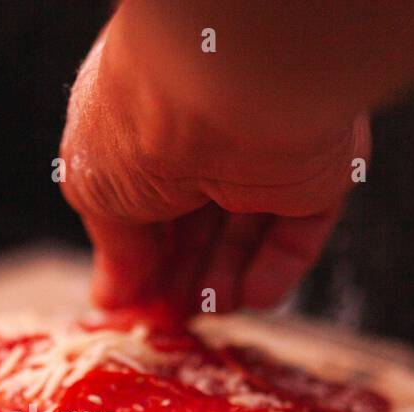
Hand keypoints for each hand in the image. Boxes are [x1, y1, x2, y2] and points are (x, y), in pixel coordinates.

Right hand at [59, 17, 367, 318]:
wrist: (228, 92)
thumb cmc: (141, 126)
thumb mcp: (97, 193)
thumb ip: (114, 250)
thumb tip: (111, 299)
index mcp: (147, 115)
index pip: (147, 194)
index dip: (141, 252)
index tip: (136, 303)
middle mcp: (208, 127)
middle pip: (199, 219)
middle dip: (183, 273)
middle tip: (172, 318)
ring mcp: (266, 149)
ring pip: (249, 229)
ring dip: (226, 277)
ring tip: (210, 308)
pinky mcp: (317, 172)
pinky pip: (300, 229)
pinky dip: (277, 268)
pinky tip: (253, 295)